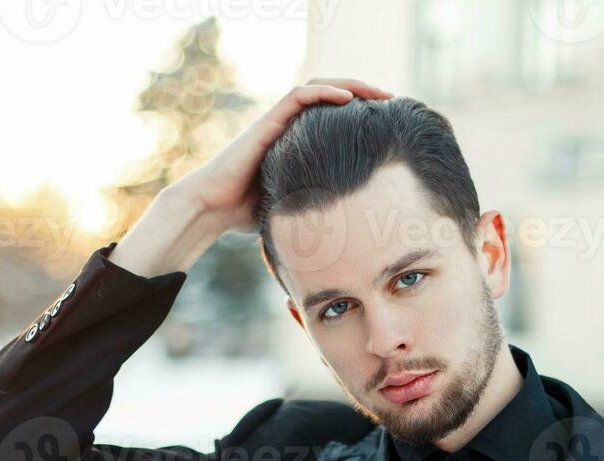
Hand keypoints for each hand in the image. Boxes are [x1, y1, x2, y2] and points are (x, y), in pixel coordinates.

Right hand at [170, 78, 393, 235]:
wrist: (211, 209)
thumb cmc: (245, 214)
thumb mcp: (292, 207)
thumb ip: (315, 206)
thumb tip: (348, 232)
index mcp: (296, 141)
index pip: (333, 115)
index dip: (362, 113)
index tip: (389, 121)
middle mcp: (287, 125)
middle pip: (329, 94)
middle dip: (363, 92)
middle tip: (392, 101)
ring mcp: (276, 121)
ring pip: (316, 87)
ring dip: (350, 85)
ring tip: (378, 94)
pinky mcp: (266, 123)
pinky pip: (297, 97)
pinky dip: (323, 93)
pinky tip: (347, 98)